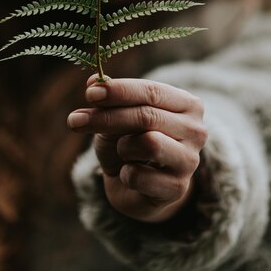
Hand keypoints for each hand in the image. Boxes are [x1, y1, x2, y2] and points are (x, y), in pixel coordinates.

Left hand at [67, 74, 207, 222]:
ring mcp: (190, 160)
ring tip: (122, 151)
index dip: (119, 91)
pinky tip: (129, 174)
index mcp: (187, 103)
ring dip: (123, 147)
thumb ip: (108, 98)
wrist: (137, 187)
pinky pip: (140, 176)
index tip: (89, 93)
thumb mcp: (116, 116)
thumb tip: (92, 81)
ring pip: (149, 144)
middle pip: (147, 116)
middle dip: (107, 117)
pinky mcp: (178, 188)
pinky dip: (125, 174)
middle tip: (74, 121)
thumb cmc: (129, 142)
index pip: (152, 91)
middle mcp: (196, 130)